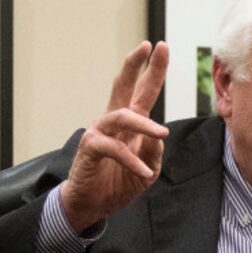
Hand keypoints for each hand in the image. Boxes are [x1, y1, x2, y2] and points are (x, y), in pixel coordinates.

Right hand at [60, 41, 169, 232]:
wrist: (91, 206)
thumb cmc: (117, 184)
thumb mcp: (147, 171)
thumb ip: (154, 153)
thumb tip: (159, 134)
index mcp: (130, 125)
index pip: (143, 92)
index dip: (153, 71)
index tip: (161, 47)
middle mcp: (114, 122)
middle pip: (123, 87)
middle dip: (135, 65)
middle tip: (147, 46)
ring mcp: (99, 132)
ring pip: (122, 116)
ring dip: (144, 124)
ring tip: (161, 132)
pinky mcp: (90, 147)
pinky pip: (113, 147)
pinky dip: (131, 160)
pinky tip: (143, 173)